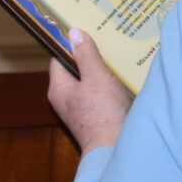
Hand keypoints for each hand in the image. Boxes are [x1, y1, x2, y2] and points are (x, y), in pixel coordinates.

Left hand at [47, 28, 132, 150]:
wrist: (113, 149)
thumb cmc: (103, 114)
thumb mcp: (96, 77)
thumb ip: (85, 54)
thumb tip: (74, 33)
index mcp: (59, 89)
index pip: (59, 59)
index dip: (71, 45)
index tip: (86, 32)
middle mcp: (66, 100)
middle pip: (76, 70)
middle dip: (90, 57)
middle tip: (105, 43)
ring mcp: (81, 109)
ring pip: (89, 82)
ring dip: (102, 72)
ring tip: (116, 59)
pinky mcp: (95, 116)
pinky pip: (99, 94)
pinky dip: (108, 86)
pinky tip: (122, 80)